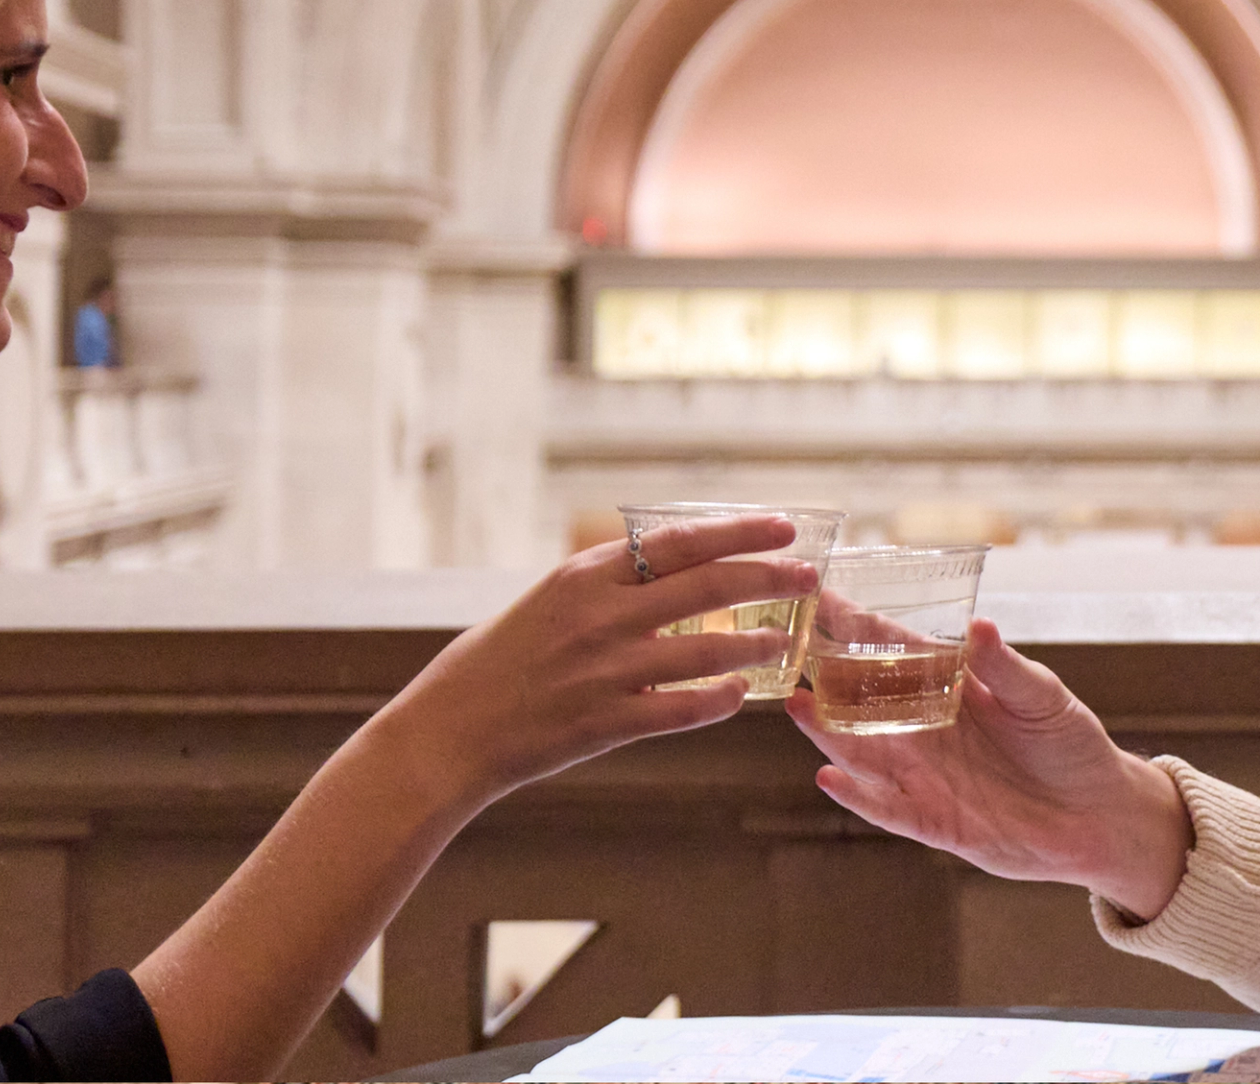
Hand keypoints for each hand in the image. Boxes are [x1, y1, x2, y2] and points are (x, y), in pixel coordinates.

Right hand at [371, 514, 816, 814]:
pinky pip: (682, 707)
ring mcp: (606, 669)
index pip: (679, 541)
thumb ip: (601, 587)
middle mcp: (600, 614)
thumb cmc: (493, 665)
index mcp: (583, 576)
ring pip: (706, 647)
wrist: (448, 733)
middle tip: (810, 577)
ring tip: (784, 640)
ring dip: (755, 641)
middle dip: (768, 577)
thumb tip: (659, 569)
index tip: (783, 526)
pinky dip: (718, 699)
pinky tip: (740, 694)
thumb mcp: (543, 604)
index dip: (739, 531)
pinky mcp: (606, 722)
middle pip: (707, 584)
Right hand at [791, 618, 1191, 920]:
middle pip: (864, 701)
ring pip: (863, 752)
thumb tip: (978, 625)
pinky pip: (887, 808)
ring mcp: (926, 776)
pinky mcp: (934, 821)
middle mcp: (926, 731)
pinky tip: (828, 777)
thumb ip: (1005, 668)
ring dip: (829, 734)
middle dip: (826, 676)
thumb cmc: (1071, 745)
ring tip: (796, 706)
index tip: (819, 594)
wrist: (1099, 815)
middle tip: (786, 648)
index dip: (857, 625)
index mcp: (949, 689)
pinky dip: (858, 796)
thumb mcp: (1043, 698)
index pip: (893, 651)